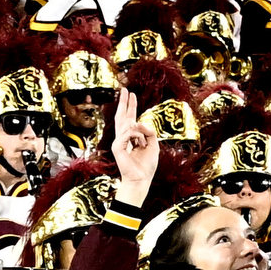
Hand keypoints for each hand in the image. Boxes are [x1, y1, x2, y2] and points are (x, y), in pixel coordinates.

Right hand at [111, 90, 162, 210]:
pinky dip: (136, 136)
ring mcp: (119, 142)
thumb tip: (138, 123)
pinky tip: (139, 144)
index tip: (131, 95)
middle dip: (124, 103)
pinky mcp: (117, 146)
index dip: (131, 106)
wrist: (140, 179)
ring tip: (142, 145)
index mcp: (132, 138)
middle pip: (122, 116)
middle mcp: (123, 138)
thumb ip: (149, 132)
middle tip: (125, 90)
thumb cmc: (146, 165)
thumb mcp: (153, 145)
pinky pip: (129, 133)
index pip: (130, 118)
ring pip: (129, 125)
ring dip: (140, 133)